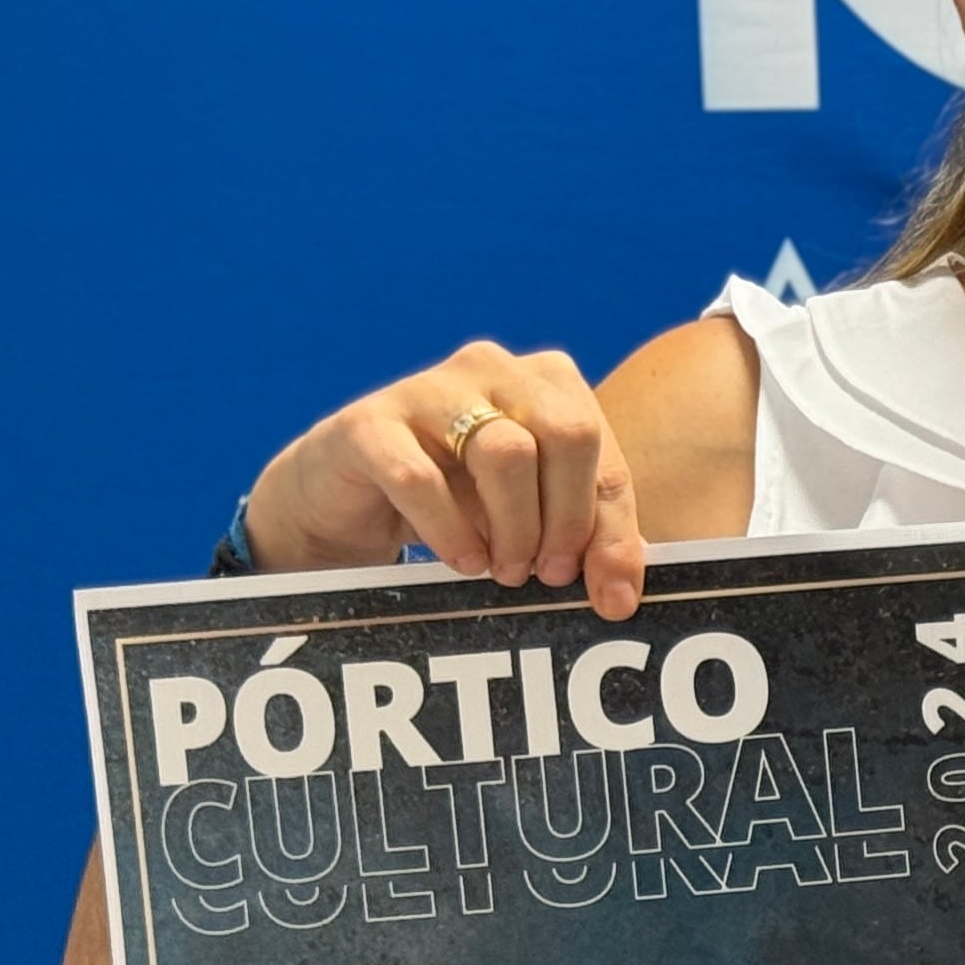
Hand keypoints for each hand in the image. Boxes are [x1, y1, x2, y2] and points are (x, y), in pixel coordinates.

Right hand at [244, 341, 646, 614]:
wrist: (344, 498)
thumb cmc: (455, 499)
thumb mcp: (531, 515)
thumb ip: (584, 540)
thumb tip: (620, 597)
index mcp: (549, 381)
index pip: (604, 454)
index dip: (612, 530)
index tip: (608, 594)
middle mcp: (495, 368)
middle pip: (568, 435)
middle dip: (568, 519)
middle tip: (547, 574)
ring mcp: (428, 388)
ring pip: (505, 453)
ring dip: (515, 527)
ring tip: (503, 570)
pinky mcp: (368, 424)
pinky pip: (421, 478)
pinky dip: (450, 531)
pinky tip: (462, 560)